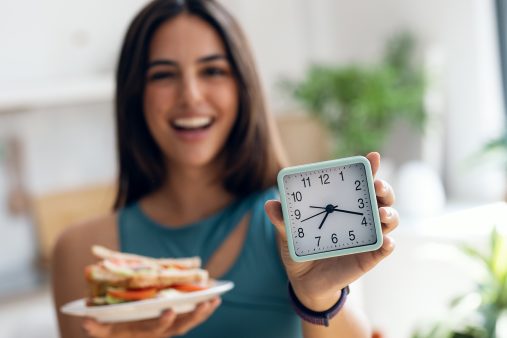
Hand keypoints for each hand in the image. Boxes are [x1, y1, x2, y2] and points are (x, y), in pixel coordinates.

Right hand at [83, 297, 220, 337]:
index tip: (170, 310)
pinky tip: (216, 297)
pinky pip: (192, 316)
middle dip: (194, 316)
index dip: (164, 322)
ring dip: (204, 312)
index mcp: (142, 333)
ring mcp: (169, 328)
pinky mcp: (176, 321)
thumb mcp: (101, 331)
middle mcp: (159, 333)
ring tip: (216, 298)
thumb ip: (95, 327)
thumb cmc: (110, 330)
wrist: (120, 335)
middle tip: (206, 303)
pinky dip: (204, 308)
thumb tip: (85, 321)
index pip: (155, 329)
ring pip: (189, 322)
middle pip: (180, 327)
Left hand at [265, 152, 398, 311]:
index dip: (370, 168)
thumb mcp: (288, 232)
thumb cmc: (300, 247)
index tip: (373, 157)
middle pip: (382, 197)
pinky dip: (388, 244)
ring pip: (389, 220)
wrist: (304, 279)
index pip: (360, 182)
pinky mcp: (369, 257)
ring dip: (389, 214)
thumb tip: (270, 204)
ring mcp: (367, 236)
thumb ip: (282, 218)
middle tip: (376, 187)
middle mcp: (360, 216)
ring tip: (380, 214)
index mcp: (342, 203)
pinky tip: (386, 242)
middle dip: (384, 188)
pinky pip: (384, 249)